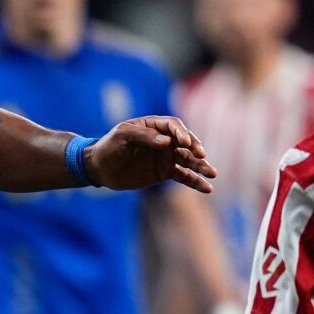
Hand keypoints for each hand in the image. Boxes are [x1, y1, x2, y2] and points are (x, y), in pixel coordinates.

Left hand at [84, 116, 215, 192]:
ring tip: (212, 174)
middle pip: (186, 142)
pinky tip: (207, 188)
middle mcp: (164, 140)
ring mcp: (166, 157)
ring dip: (201, 166)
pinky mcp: (165, 172)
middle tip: (201, 155)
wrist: (100, 168)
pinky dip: (195, 182)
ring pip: (188, 160)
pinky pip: (184, 176)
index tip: (185, 143)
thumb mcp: (122, 136)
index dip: (181, 133)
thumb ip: (144, 136)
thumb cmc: (109, 147)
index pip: (174, 126)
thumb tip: (167, 142)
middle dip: (195, 149)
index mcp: (154, 125)